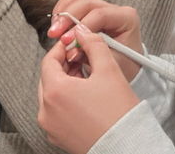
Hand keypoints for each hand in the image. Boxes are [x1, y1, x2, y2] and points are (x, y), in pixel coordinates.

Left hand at [39, 28, 139, 153]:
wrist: (128, 146)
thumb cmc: (119, 113)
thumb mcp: (108, 70)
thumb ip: (93, 44)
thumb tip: (83, 32)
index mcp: (54, 92)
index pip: (49, 60)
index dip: (63, 48)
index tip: (74, 43)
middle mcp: (46, 111)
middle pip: (48, 78)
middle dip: (64, 65)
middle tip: (82, 59)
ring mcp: (51, 127)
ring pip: (51, 95)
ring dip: (65, 83)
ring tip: (87, 78)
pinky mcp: (58, 137)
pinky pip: (56, 112)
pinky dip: (65, 101)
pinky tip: (85, 98)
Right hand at [46, 0, 143, 81]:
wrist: (127, 64)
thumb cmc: (124, 64)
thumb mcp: (111, 62)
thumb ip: (92, 54)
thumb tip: (70, 50)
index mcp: (126, 18)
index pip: (100, 15)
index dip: (81, 27)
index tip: (67, 41)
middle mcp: (114, 9)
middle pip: (86, 3)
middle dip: (68, 18)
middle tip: (54, 34)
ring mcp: (101, 6)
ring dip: (62, 14)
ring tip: (54, 31)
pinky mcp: (89, 9)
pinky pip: (72, 2)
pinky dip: (61, 12)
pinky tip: (56, 26)